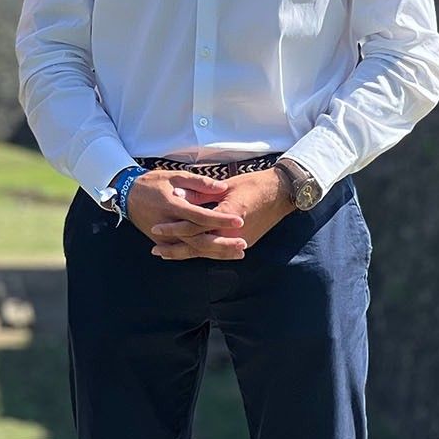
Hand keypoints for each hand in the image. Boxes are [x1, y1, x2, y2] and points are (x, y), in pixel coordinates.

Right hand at [125, 169, 246, 260]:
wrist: (126, 195)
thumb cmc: (152, 183)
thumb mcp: (175, 176)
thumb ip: (199, 182)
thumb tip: (222, 187)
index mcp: (173, 205)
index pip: (201, 216)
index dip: (221, 219)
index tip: (239, 220)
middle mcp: (169, 224)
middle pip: (199, 239)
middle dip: (223, 243)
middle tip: (243, 244)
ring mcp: (164, 236)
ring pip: (193, 249)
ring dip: (216, 253)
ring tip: (237, 253)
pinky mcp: (161, 242)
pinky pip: (184, 251)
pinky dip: (201, 255)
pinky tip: (217, 256)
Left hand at [148, 169, 293, 260]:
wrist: (282, 192)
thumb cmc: (254, 184)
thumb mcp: (226, 186)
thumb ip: (202, 194)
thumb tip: (178, 197)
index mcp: (228, 216)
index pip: (196, 226)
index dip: (175, 228)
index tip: (156, 228)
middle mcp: (235, 233)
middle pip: (200, 246)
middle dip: (177, 249)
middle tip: (156, 250)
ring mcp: (242, 240)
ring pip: (209, 252)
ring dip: (187, 254)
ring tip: (167, 254)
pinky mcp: (246, 241)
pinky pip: (220, 251)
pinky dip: (203, 253)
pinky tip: (190, 253)